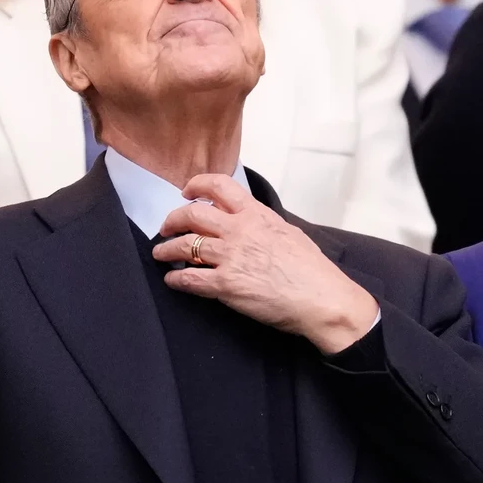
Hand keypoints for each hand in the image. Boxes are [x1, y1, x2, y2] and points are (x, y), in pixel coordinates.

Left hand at [152, 174, 379, 353]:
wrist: (321, 298)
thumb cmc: (312, 269)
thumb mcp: (289, 232)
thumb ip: (264, 223)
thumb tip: (252, 221)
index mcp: (257, 215)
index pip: (219, 186)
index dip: (197, 184)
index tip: (187, 191)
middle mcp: (239, 231)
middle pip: (191, 215)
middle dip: (172, 220)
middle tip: (166, 228)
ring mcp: (230, 257)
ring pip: (183, 246)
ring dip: (166, 249)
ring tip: (161, 254)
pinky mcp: (225, 285)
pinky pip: (188, 279)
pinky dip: (175, 279)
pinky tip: (173, 280)